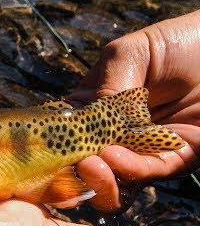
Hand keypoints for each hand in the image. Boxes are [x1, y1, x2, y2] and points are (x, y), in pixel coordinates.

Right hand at [71, 9, 199, 211]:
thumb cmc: (180, 43)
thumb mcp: (131, 53)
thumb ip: (104, 84)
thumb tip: (81, 117)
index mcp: (97, 111)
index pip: (66, 136)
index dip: (53, 145)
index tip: (45, 146)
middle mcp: (116, 136)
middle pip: (84, 168)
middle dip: (73, 172)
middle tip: (74, 161)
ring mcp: (144, 151)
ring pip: (114, 182)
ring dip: (98, 179)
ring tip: (91, 163)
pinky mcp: (177, 159)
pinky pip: (149, 173)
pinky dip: (128, 168)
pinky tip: (113, 155)